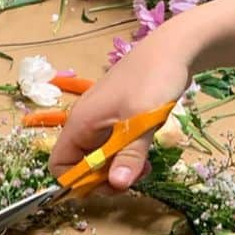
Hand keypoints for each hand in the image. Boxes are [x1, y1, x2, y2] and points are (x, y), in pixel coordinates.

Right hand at [49, 25, 193, 185]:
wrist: (174, 48)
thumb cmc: (153, 80)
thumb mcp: (142, 121)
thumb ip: (129, 155)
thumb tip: (117, 185)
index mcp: (81, 122)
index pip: (60, 164)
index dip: (79, 181)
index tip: (109, 185)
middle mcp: (86, 122)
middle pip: (82, 163)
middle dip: (104, 177)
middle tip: (133, 178)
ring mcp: (103, 118)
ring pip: (101, 156)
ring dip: (119, 167)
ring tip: (145, 167)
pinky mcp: (120, 115)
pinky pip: (115, 144)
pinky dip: (127, 154)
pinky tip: (147, 154)